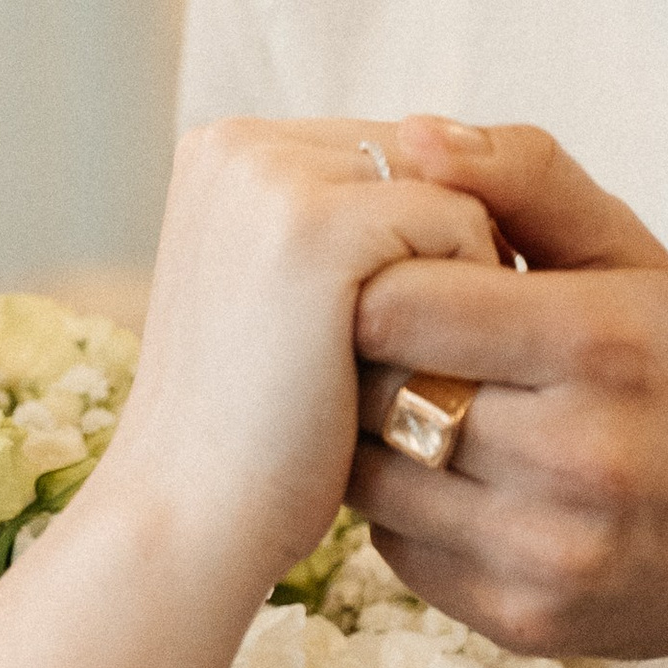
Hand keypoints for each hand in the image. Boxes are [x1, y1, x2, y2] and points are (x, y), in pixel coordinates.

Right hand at [107, 117, 499, 597]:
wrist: (192, 520)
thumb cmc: (256, 432)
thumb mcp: (290, 299)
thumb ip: (350, 225)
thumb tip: (475, 175)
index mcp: (222, 154)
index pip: (385, 150)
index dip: (421, 238)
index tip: (401, 328)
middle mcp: (238, 146)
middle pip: (423, 158)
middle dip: (444, 251)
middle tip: (417, 352)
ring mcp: (270, 178)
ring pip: (451, 187)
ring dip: (464, 278)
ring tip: (414, 360)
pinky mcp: (315, 225)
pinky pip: (462, 224)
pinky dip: (474, 300)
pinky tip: (425, 367)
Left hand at [345, 120, 667, 657]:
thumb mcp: (629, 252)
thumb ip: (525, 176)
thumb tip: (410, 135)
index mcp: (602, 339)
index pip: (399, 300)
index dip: (377, 282)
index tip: (399, 280)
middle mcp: (581, 452)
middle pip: (375, 390)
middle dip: (368, 362)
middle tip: (398, 351)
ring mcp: (551, 548)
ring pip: (371, 478)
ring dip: (374, 441)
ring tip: (421, 413)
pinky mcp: (524, 620)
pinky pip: (397, 549)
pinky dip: (405, 511)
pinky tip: (452, 484)